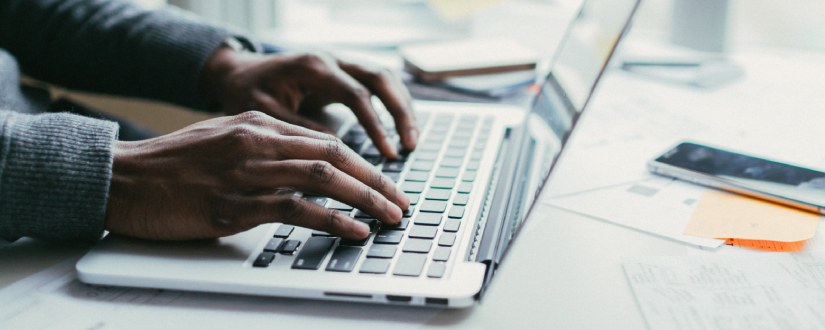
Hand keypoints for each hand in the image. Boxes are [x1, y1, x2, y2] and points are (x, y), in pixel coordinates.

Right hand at [105, 112, 409, 240]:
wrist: (121, 179)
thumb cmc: (171, 166)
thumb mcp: (223, 141)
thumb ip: (264, 149)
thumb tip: (305, 168)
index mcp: (258, 124)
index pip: (327, 140)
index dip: (364, 164)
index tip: (387, 183)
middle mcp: (257, 142)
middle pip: (335, 156)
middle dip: (376, 181)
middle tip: (401, 202)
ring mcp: (246, 173)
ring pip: (323, 178)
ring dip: (365, 199)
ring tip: (390, 216)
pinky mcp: (232, 205)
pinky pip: (295, 209)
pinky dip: (331, 220)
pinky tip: (354, 230)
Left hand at [200, 48, 417, 158]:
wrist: (238, 71)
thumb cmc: (246, 91)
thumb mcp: (263, 113)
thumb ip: (298, 129)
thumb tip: (334, 154)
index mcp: (312, 68)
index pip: (357, 95)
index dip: (376, 125)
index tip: (388, 153)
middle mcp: (332, 60)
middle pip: (381, 78)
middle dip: (400, 112)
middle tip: (411, 145)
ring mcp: (340, 62)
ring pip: (385, 77)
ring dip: (402, 107)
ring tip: (411, 141)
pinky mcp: (343, 72)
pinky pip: (377, 83)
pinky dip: (393, 103)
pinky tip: (399, 128)